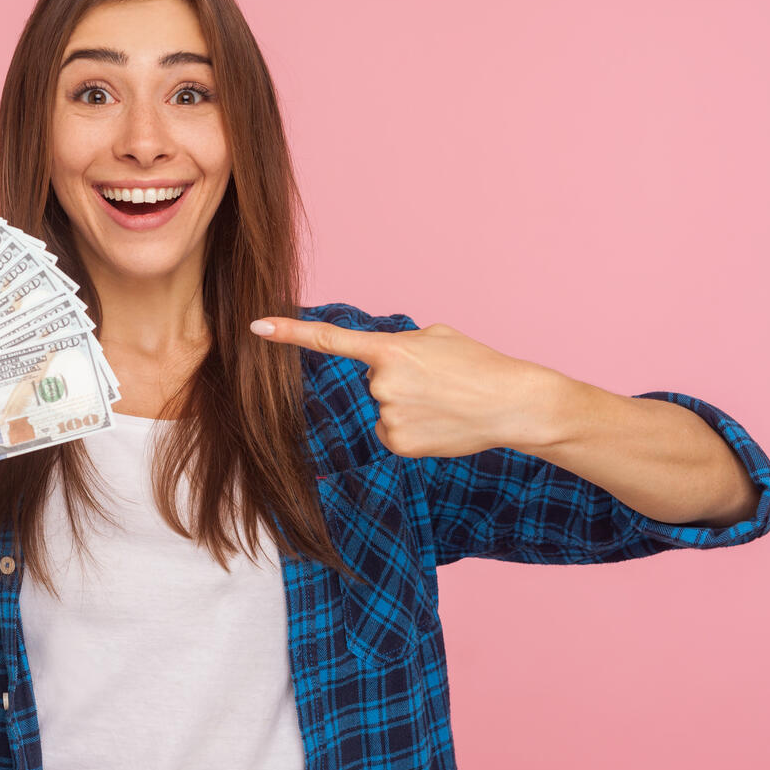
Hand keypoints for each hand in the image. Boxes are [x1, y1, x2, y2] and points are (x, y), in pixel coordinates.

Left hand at [251, 317, 564, 457]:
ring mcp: (387, 416)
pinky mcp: (396, 444)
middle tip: (435, 381)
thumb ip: (396, 345)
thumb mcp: (435, 337)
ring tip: (442, 402)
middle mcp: (381, 383)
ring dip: (405, 404)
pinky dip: (410, 427)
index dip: (289, 333)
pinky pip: (389, 431)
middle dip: (394, 379)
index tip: (256, 326)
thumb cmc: (477, 364)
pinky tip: (439, 423)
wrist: (513, 403)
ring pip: (380, 408)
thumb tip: (375, 363)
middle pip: (369, 380)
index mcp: (390, 349)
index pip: (328, 340)